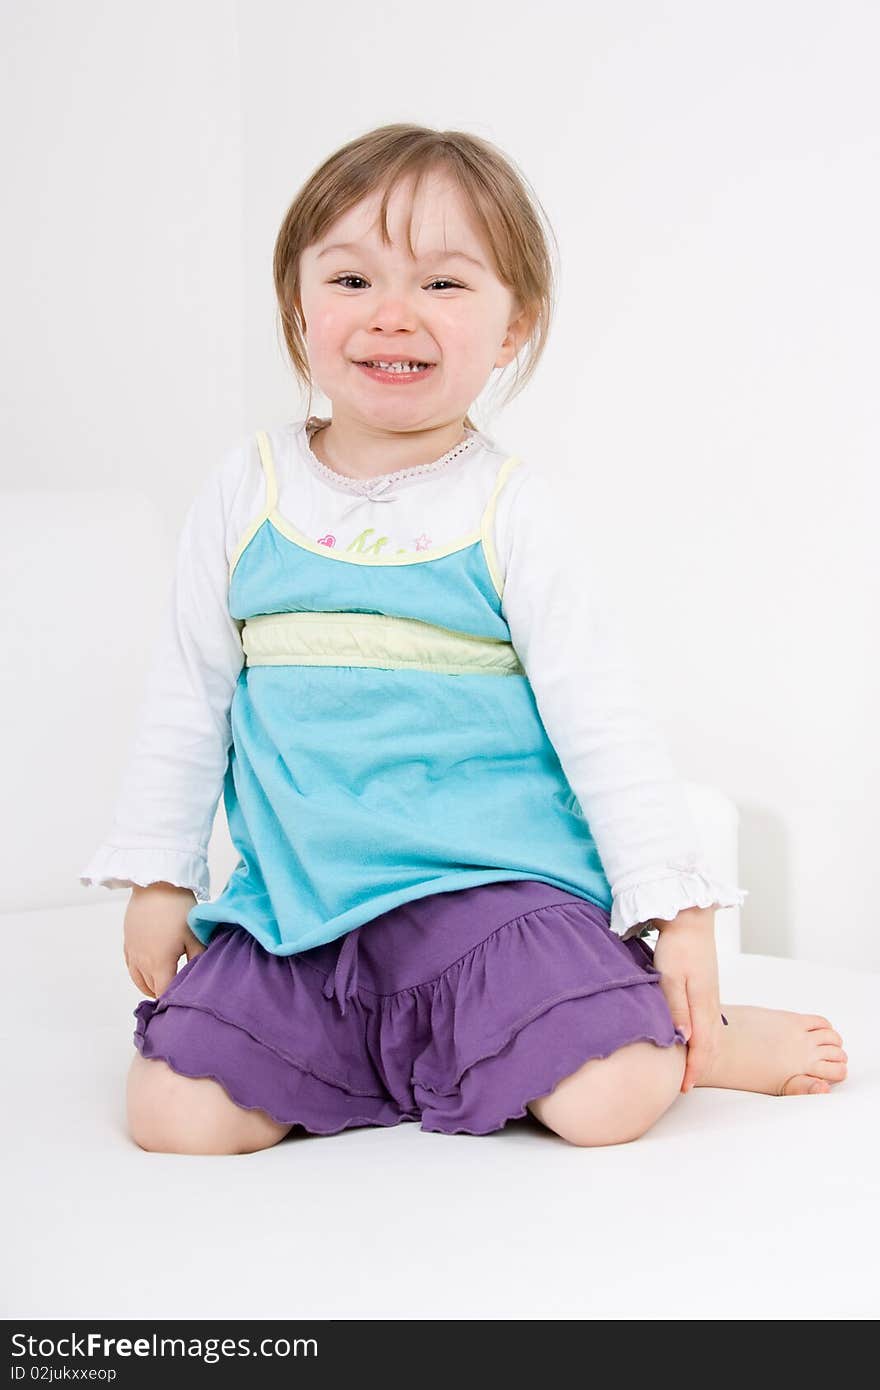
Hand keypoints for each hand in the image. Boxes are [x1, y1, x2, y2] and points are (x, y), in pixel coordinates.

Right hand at [123, 882, 205, 999]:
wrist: (156, 884)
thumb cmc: (178, 908)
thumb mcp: (194, 936)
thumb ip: (197, 959)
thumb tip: (201, 976)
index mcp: (159, 963)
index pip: (163, 992)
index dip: (172, 1000)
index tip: (183, 1003)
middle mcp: (142, 961)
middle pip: (151, 988)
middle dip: (163, 993)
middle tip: (177, 995)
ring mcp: (132, 951)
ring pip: (138, 980)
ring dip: (150, 985)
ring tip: (163, 985)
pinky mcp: (128, 941)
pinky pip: (131, 966)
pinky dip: (139, 973)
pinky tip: (149, 969)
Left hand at [651, 906, 723, 1092]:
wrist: (690, 918)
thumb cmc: (677, 945)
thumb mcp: (670, 977)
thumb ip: (677, 1009)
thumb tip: (685, 1040)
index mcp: (703, 1003)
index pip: (702, 1046)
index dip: (694, 1068)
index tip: (684, 1087)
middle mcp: (710, 1003)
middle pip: (711, 1044)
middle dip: (701, 1066)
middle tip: (686, 1084)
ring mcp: (711, 995)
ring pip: (712, 1034)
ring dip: (704, 1053)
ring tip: (692, 1068)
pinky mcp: (707, 988)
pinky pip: (710, 1022)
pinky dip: (705, 1037)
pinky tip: (695, 1039)